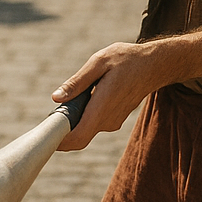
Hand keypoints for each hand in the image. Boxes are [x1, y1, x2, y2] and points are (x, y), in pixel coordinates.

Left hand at [52, 41, 170, 150]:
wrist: (154, 64)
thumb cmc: (126, 59)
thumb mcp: (99, 62)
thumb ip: (77, 82)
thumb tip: (56, 98)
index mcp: (102, 107)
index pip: (78, 137)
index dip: (60, 142)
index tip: (46, 136)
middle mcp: (108, 120)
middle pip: (79, 134)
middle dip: (64, 127)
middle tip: (55, 110)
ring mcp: (113, 121)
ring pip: (87, 127)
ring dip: (76, 117)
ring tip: (75, 95)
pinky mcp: (116, 118)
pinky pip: (95, 121)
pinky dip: (86, 113)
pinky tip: (89, 94)